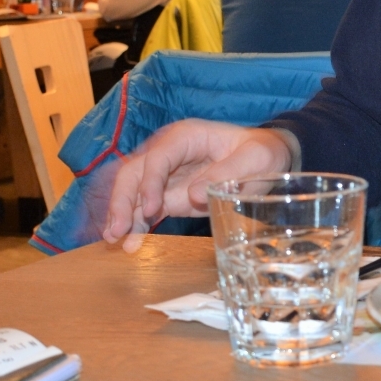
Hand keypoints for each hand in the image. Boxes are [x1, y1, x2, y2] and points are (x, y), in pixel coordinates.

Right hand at [102, 120, 293, 252]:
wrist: (266, 158)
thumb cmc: (261, 153)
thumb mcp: (254, 159)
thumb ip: (226, 174)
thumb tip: (193, 195)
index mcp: (186, 137)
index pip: (158, 157)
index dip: (150, 182)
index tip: (152, 209)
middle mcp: (168, 153)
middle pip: (133, 172)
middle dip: (122, 200)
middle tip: (117, 230)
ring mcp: (166, 175)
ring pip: (133, 191)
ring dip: (122, 215)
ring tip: (114, 240)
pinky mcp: (168, 194)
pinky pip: (145, 208)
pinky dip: (135, 224)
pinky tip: (129, 242)